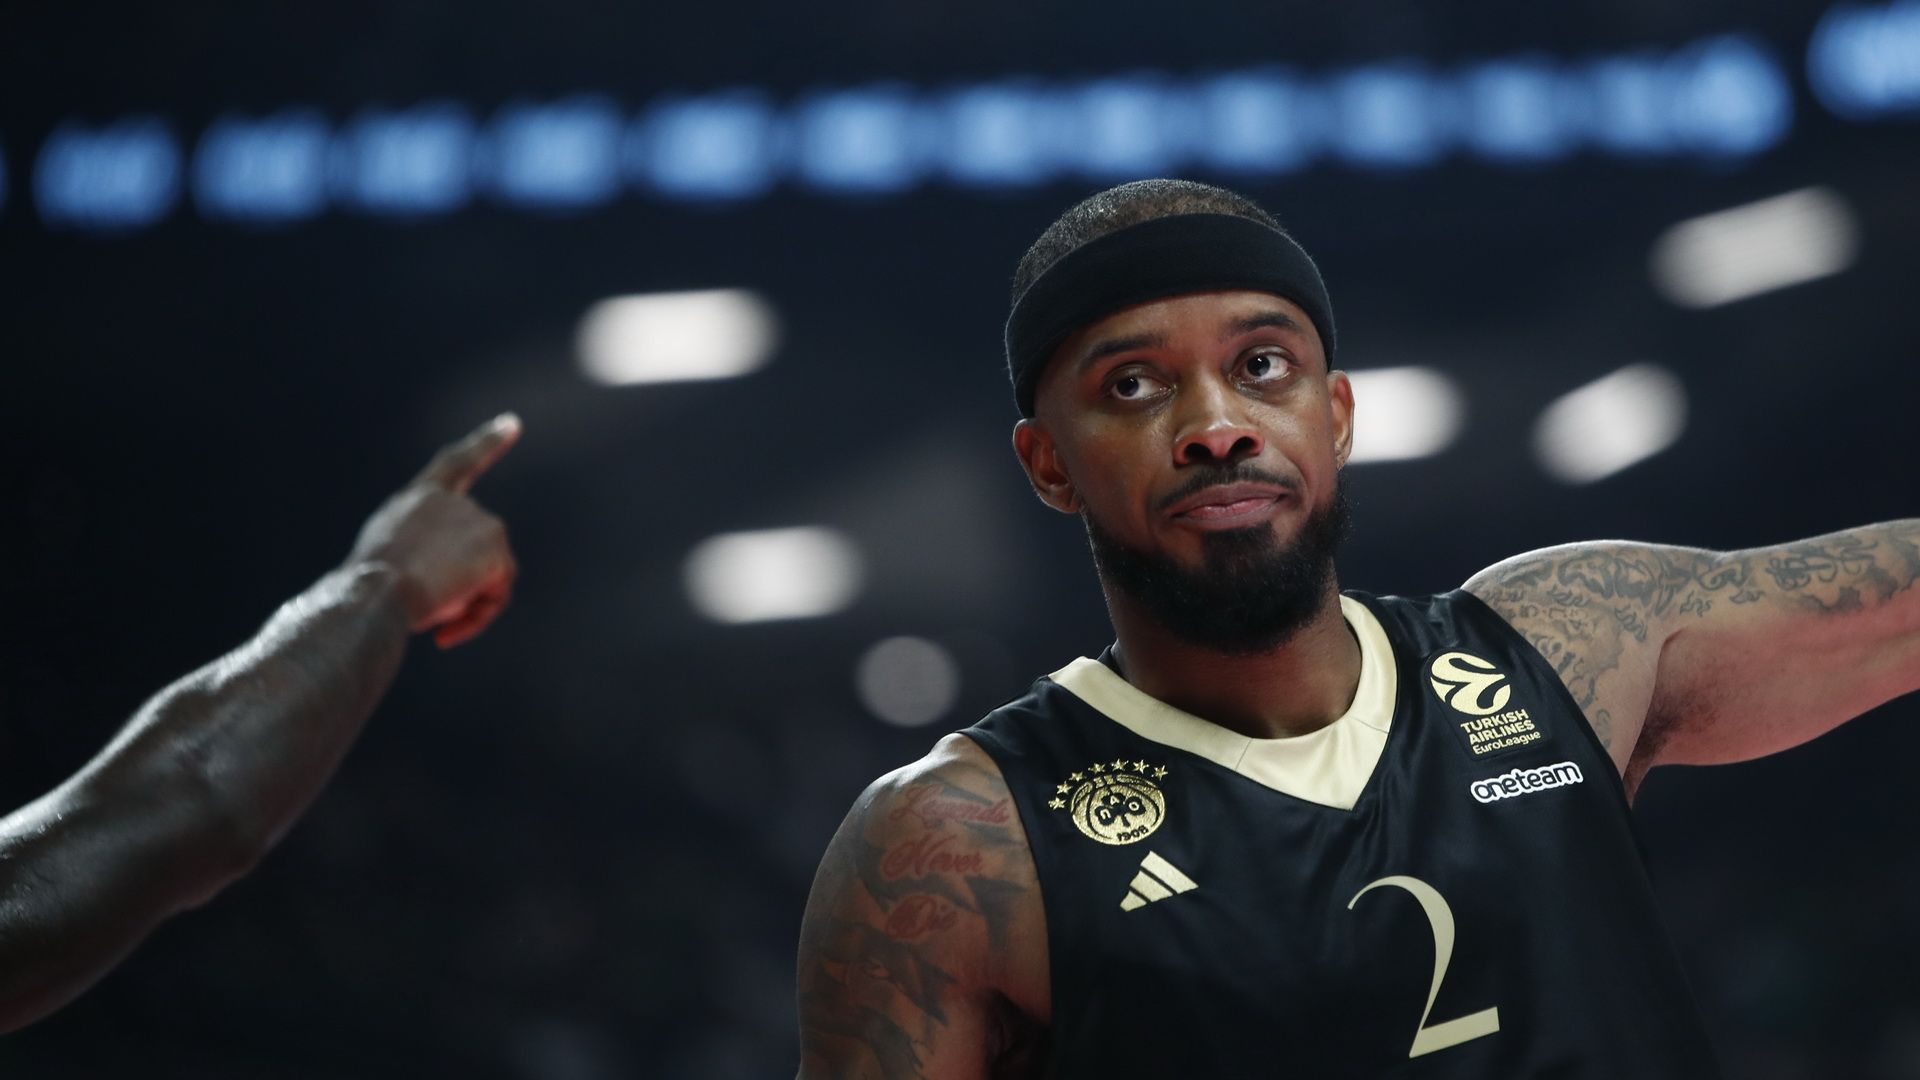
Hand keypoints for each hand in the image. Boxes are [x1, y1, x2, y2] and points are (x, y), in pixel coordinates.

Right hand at [345, 414, 521, 647]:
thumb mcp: (384, 569)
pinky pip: (498, 593)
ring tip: (431, 621)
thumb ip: (423, 561)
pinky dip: (477, 617)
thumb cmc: (363, 594)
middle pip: (477, 552)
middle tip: (429, 618)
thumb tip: (457, 583)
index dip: (485, 443)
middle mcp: (449, 502)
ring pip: (490, 576)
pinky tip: (445, 628)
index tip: (513, 423)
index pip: (455, 465)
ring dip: (466, 607)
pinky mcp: (494, 541)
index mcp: (415, 501)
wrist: (372, 593)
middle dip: (461, 589)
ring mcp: (476, 517)